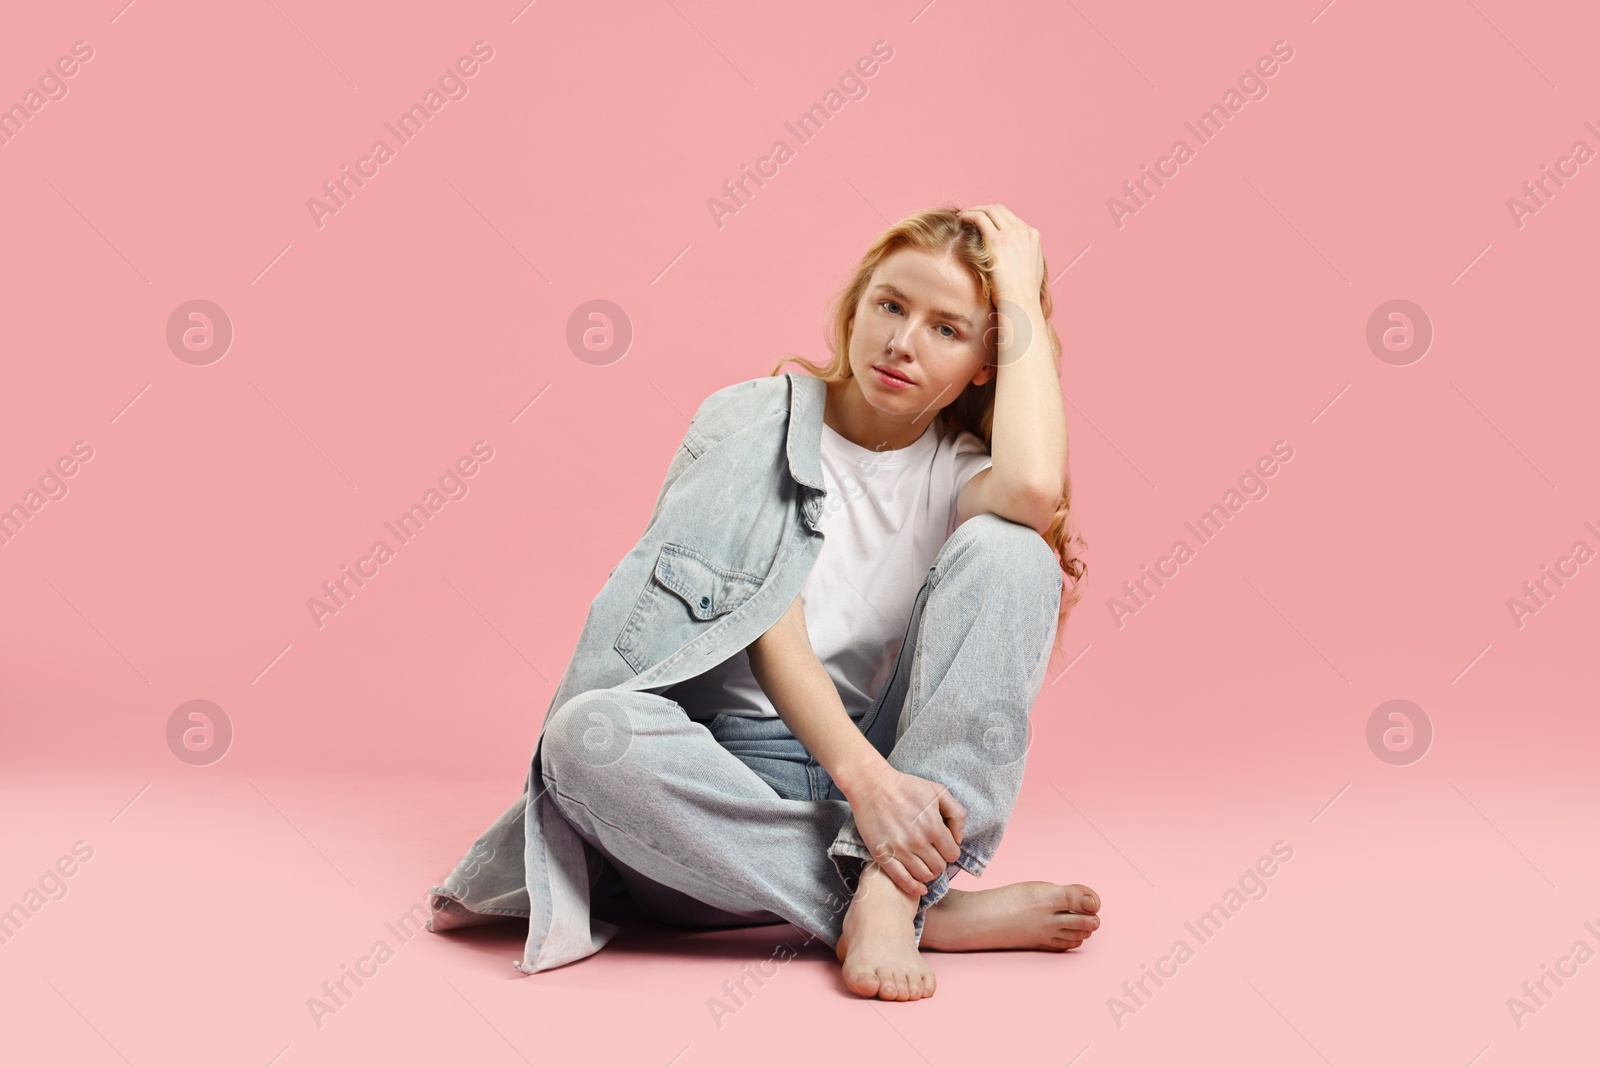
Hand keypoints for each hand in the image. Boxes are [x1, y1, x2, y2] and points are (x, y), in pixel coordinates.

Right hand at [843, 764, 966, 896]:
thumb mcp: (938, 791)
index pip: (952, 855)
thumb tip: (959, 839)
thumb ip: (956, 814)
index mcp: (933, 826)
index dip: (950, 852)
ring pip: (923, 876)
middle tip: (933, 855)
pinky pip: (902, 880)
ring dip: (927, 873)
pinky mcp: (883, 855)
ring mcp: (899, 850)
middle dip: (939, 862)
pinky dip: (913, 888)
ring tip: (924, 865)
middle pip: (939, 867)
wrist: (871, 785)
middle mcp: (918, 841)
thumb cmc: (905, 786)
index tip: (944, 848)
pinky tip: (918, 888)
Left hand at [958, 203, 1043, 306]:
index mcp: (1033, 236)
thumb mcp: (1031, 270)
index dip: (995, 217)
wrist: (1021, 302)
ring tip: (963, 216)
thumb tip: (1015, 256)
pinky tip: (961, 219)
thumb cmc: (1022, 294)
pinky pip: (980, 218)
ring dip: (975, 209)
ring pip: (990, 210)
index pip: (1012, 218)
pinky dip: (970, 215)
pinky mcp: (998, 240)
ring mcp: (1012, 234)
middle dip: (984, 209)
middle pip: (1001, 210)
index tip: (983, 222)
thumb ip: (1024, 256)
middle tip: (970, 214)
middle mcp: (1024, 231)